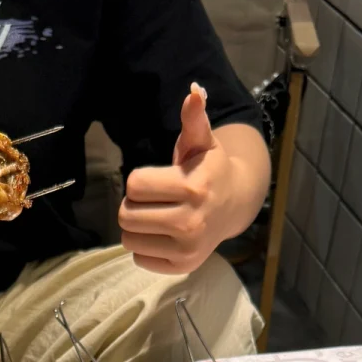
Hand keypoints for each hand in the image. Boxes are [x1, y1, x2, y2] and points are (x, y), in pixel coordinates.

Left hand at [118, 83, 242, 275]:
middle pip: (126, 215)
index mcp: (193, 188)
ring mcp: (186, 249)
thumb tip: (193, 93)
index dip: (139, 180)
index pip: (134, 186)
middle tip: (154, 200)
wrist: (235, 205)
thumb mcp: (202, 142)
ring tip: (157, 217)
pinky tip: (163, 235)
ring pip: (128, 239)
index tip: (156, 180)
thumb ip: (193, 120)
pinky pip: (138, 259)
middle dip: (134, 205)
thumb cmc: (209, 170)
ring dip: (137, 227)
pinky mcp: (181, 267)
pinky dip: (145, 247)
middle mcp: (191, 222)